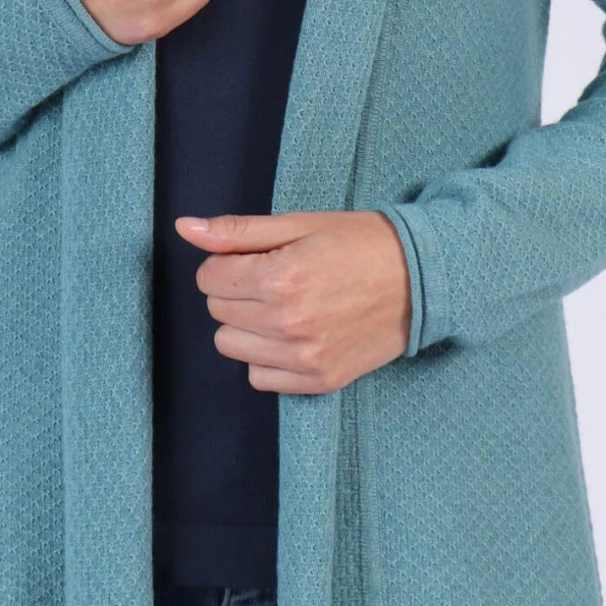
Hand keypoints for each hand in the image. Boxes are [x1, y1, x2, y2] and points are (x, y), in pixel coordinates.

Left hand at [175, 210, 412, 391]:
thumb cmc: (360, 244)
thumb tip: (184, 228)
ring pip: (231, 345)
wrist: (421, 278)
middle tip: (276, 277)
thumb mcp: (299, 224)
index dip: (228, 263)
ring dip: (247, 325)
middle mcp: (288, 323)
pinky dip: (267, 357)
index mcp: (281, 277)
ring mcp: (304, 357)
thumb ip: (237, 231)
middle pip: (217, 311)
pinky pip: (259, 377)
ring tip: (284, 306)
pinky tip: (294, 334)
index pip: (209, 278)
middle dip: (236, 290)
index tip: (258, 257)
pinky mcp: (319, 381)